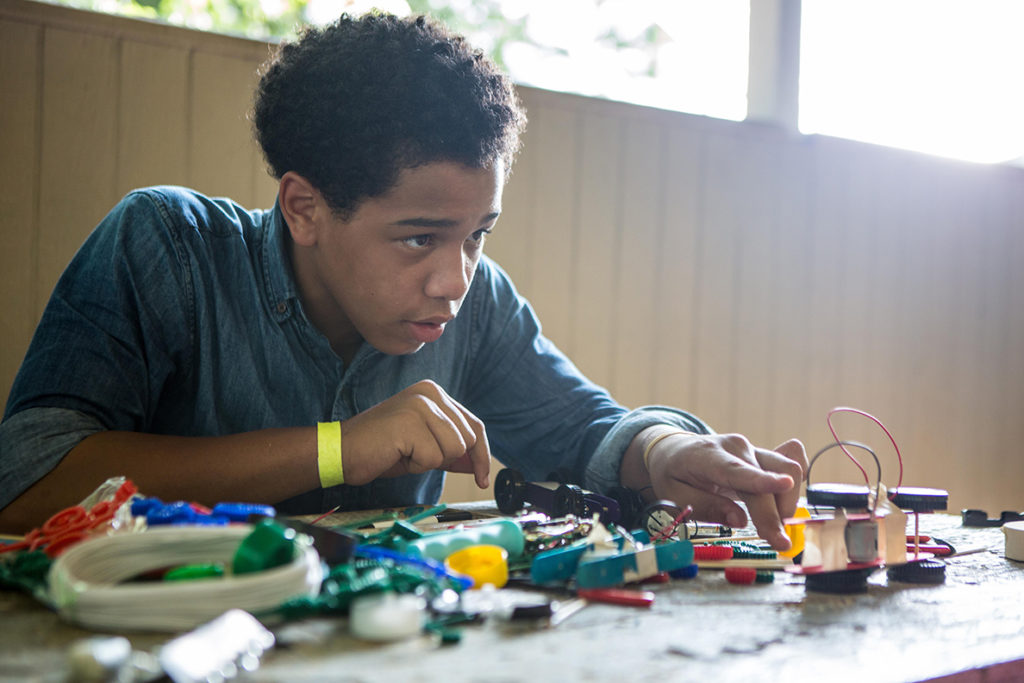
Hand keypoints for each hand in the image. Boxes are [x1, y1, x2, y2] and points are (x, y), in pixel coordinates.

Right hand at [339, 380, 490, 488]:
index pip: (475, 425)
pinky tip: (397, 453)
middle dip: (445, 459)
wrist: (341, 451)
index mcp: (435, 393)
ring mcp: (420, 405)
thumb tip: (480, 465)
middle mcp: (430, 393)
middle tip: (414, 454)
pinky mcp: (410, 422)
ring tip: (405, 451)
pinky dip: (417, 465)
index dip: (482, 455)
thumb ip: (453, 451)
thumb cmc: (381, 449)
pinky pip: (433, 458)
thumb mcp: (424, 446)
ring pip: (454, 449)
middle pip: (468, 439)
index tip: (483, 478)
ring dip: (430, 461)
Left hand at [644, 431, 806, 549]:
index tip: (785, 485)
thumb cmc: (673, 475)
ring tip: (770, 524)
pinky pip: (792, 463)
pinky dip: (794, 483)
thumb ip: (706, 508)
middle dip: (777, 514)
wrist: (675, 451)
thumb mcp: (674, 496)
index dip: (762, 479)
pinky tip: (783, 499)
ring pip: (789, 470)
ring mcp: (753, 449)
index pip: (737, 470)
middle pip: (771, 478)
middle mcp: (737, 448)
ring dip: (787, 502)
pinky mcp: (764, 455)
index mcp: (708, 457)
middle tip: (777, 543)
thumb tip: (740, 521)